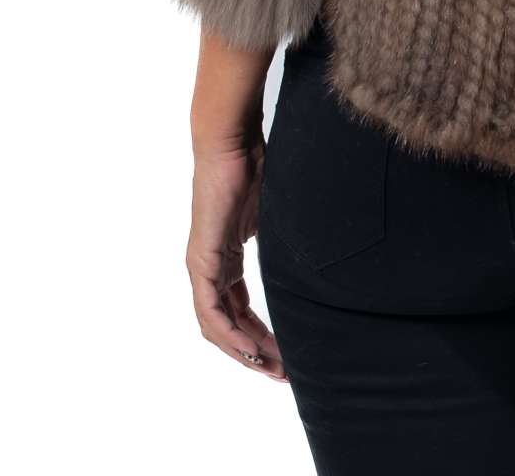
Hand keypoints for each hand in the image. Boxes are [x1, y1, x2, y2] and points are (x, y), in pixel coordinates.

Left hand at [186, 140, 287, 381]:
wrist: (232, 142)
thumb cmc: (255, 164)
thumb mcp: (273, 213)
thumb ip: (282, 237)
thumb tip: (312, 251)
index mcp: (227, 255)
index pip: (239, 307)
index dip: (259, 333)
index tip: (283, 353)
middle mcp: (211, 265)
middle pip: (228, 323)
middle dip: (255, 351)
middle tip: (282, 372)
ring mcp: (203, 264)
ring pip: (217, 324)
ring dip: (243, 350)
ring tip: (270, 367)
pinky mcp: (202, 258)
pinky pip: (210, 310)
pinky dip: (229, 334)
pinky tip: (248, 349)